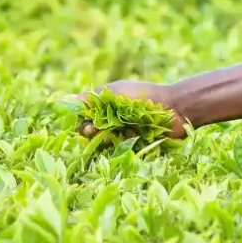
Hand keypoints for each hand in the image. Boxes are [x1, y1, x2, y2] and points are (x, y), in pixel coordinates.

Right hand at [70, 79, 190, 139]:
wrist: (174, 107)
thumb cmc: (144, 95)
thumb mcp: (117, 91)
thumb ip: (93, 97)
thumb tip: (67, 99)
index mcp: (107, 107)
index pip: (86, 119)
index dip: (83, 122)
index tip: (85, 123)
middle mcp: (114, 121)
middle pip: (93, 132)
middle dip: (91, 132)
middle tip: (93, 130)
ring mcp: (125, 133)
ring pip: (106, 143)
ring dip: (105, 140)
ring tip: (109, 135)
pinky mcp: (135, 145)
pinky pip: (121, 151)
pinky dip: (119, 148)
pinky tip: (122, 143)